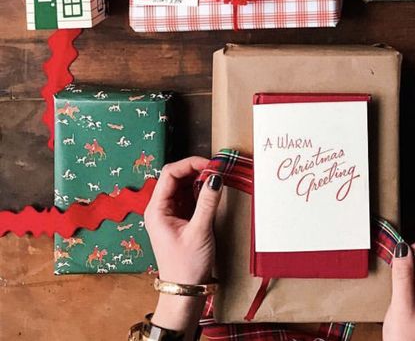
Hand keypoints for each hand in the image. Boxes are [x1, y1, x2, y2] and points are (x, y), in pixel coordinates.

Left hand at [145, 157, 222, 337]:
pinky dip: (200, 192)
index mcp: (157, 210)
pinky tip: (211, 194)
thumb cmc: (187, 265)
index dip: (190, 164)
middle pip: (175, 177)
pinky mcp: (180, 219)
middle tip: (216, 171)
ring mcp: (170, 214)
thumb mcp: (199, 231)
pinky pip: (189, 197)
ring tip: (216, 180)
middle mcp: (160, 209)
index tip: (210, 165)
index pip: (169, 173)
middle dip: (195, 170)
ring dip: (199, 180)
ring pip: (183, 186)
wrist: (185, 291)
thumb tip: (215, 176)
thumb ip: (207, 202)